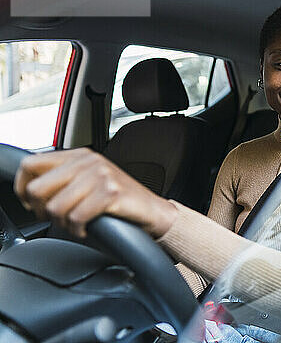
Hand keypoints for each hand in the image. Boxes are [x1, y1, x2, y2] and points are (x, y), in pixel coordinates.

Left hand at [14, 147, 177, 237]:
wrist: (152, 210)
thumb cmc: (120, 200)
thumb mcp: (89, 181)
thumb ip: (63, 179)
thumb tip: (30, 193)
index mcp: (79, 155)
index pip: (30, 165)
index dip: (23, 189)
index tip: (31, 204)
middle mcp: (89, 162)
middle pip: (37, 188)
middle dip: (41, 210)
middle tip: (55, 218)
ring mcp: (100, 176)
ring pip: (55, 207)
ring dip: (61, 224)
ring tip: (74, 225)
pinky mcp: (111, 194)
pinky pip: (76, 217)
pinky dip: (77, 230)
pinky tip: (86, 229)